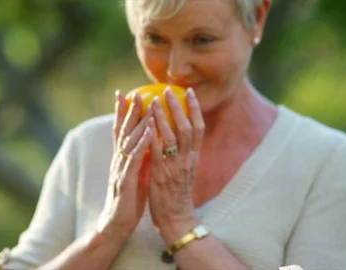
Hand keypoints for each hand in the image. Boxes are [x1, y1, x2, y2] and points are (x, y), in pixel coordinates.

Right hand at [97, 91, 153, 238]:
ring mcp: (120, 169)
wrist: (116, 224)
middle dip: (129, 111)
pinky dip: (142, 143)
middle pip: (122, 131)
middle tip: (135, 92)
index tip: (125, 94)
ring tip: (145, 104)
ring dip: (137, 122)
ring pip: (128, 141)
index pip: (120, 131)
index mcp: (121, 159)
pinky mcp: (125, 180)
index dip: (122, 112)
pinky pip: (134, 158)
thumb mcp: (135, 174)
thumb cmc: (128, 200)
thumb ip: (139, 157)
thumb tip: (149, 142)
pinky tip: (150, 131)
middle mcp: (118, 160)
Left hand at [147, 87, 204, 235]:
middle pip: (187, 128)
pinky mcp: (161, 174)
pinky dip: (153, 136)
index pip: (199, 128)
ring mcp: (175, 166)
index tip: (188, 92)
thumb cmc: (178, 193)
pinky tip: (145, 123)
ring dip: (163, 117)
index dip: (195, 109)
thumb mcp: (186, 170)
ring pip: (172, 137)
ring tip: (154, 101)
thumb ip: (184, 152)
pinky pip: (157, 152)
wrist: (176, 218)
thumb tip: (181, 135)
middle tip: (168, 90)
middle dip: (178, 107)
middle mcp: (187, 159)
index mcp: (194, 157)